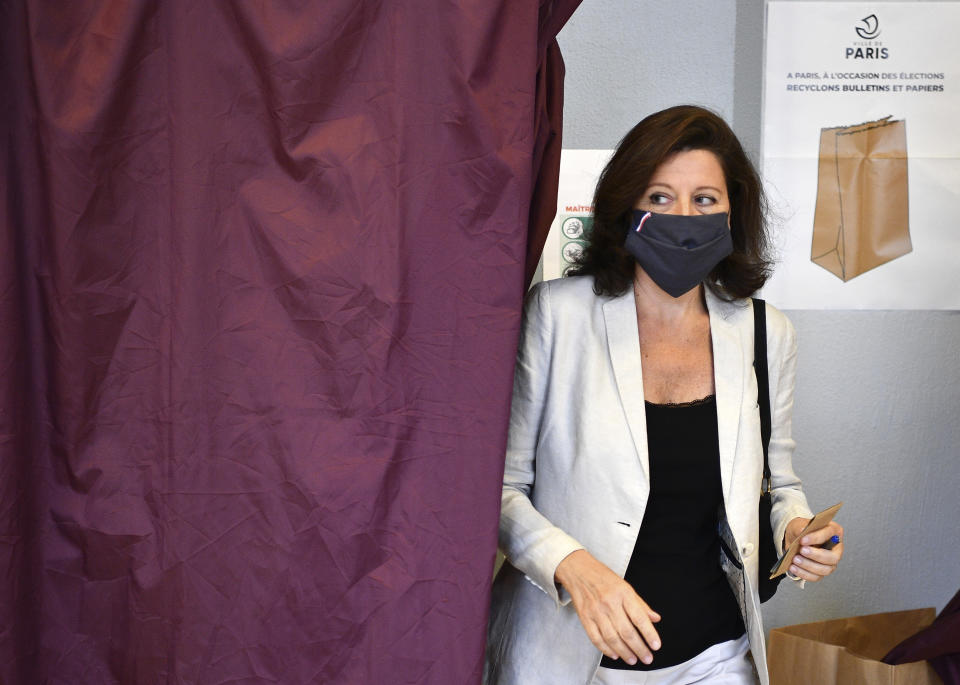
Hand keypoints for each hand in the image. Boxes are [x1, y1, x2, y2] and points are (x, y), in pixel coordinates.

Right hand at [554, 549, 660, 665]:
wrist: (578, 570)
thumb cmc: (603, 577)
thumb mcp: (625, 586)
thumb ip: (640, 604)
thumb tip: (655, 619)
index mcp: (623, 593)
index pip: (639, 617)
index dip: (649, 634)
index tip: (656, 646)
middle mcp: (609, 603)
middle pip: (626, 631)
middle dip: (639, 648)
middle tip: (647, 658)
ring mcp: (596, 611)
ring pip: (612, 638)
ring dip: (624, 652)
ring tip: (633, 659)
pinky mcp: (584, 617)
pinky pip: (596, 638)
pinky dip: (606, 649)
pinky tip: (614, 655)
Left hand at [783, 517, 843, 581]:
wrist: (794, 540)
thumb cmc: (801, 530)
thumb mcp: (799, 524)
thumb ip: (801, 527)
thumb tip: (802, 530)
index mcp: (834, 531)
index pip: (829, 534)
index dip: (816, 538)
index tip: (802, 540)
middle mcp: (836, 549)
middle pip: (833, 557)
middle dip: (816, 555)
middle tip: (802, 550)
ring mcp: (830, 562)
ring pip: (825, 570)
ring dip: (809, 565)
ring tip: (795, 559)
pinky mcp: (822, 571)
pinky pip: (816, 577)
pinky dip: (804, 573)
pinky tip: (793, 567)